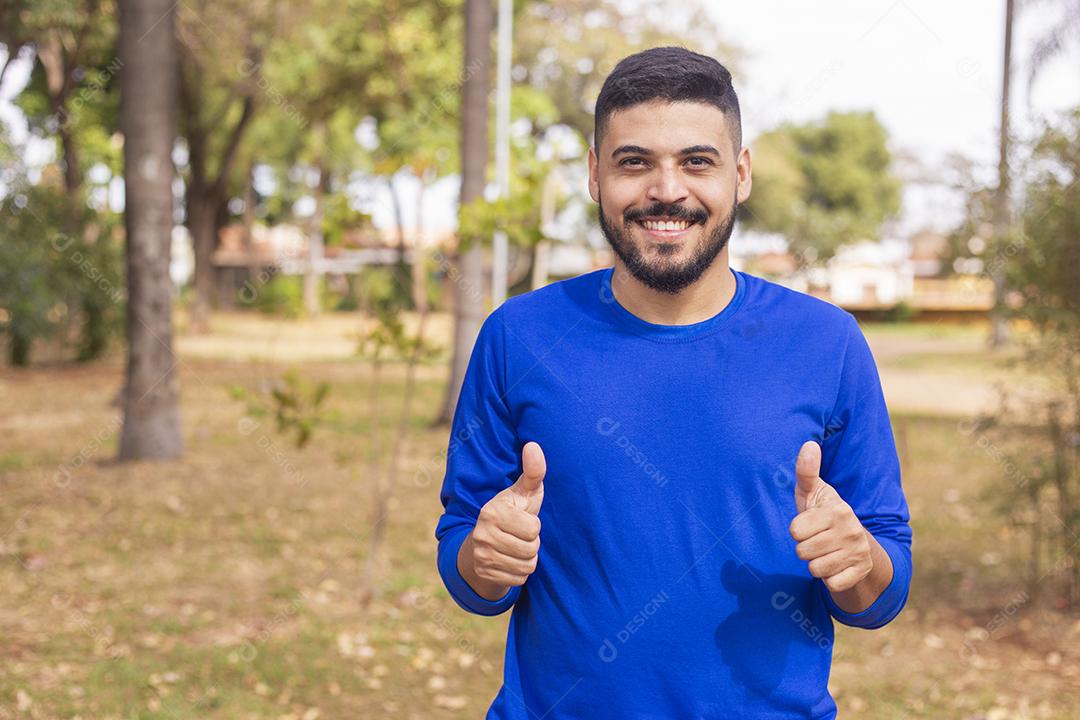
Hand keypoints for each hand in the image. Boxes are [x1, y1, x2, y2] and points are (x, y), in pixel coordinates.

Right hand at [461, 442, 545, 594]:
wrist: (482, 543)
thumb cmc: (511, 512)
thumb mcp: (522, 492)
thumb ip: (532, 471)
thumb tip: (533, 445)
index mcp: (492, 511)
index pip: (533, 528)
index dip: (533, 524)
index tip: (521, 519)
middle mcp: (483, 534)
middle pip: (531, 549)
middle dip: (531, 543)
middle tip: (518, 535)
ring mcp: (482, 556)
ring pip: (527, 565)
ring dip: (527, 558)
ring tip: (515, 546)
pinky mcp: (485, 574)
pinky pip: (519, 579)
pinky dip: (519, 572)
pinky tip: (510, 560)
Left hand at [788, 440, 872, 592]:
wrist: (856, 545)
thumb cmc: (824, 515)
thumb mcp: (814, 493)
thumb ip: (806, 471)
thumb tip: (809, 444)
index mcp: (838, 509)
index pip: (795, 530)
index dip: (797, 531)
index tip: (809, 525)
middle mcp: (851, 530)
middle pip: (802, 551)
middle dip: (805, 549)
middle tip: (817, 541)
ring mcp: (858, 552)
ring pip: (815, 569)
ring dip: (815, 564)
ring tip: (825, 553)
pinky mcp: (860, 572)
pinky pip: (830, 584)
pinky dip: (829, 579)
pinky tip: (836, 567)